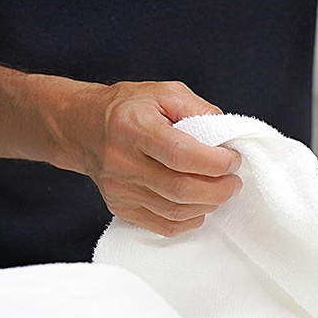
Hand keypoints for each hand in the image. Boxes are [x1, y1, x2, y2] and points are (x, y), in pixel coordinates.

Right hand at [65, 80, 241, 236]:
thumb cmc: (127, 108)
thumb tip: (225, 134)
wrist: (84, 128)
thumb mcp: (163, 92)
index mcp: (132, 126)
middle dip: (218, 188)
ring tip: (221, 190)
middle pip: (180, 188)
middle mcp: (121, 161)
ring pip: (174, 211)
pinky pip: (163, 225)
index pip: (180, 154)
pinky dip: (189, 220)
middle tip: (234, 180)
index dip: (215, 162)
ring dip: (208, 205)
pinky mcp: (120, 207)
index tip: (232, 159)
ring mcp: (119, 189)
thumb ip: (197, 108)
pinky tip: (199, 205)